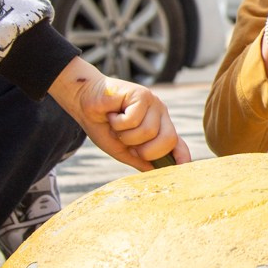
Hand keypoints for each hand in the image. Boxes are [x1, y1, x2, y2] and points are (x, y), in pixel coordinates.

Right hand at [49, 57, 190, 169]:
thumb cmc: (102, 124)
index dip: (182, 156)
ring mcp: (152, 104)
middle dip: (146, 150)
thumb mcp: (121, 148)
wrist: (83, 100)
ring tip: (116, 124)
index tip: (183, 168)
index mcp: (158, 127)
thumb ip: (138, 159)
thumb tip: (155, 172)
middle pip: (168, 140)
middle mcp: (159, 114)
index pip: (176, 143)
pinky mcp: (142, 94)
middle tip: (127, 144)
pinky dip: (117, 122)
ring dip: (125, 135)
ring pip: (148, 132)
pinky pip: (134, 120)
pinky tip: (112, 113)